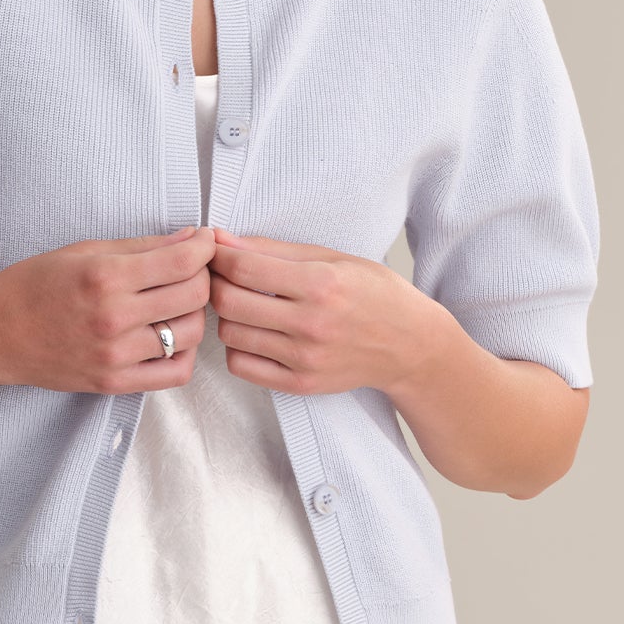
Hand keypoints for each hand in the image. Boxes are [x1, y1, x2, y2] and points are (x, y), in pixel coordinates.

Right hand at [0, 225, 215, 394]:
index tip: (205, 240)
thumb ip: (142, 246)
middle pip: (194, 295)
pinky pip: (175, 372)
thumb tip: (190, 238)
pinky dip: (185, 352)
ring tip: (178, 300)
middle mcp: (114, 318)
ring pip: (190, 333)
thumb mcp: (84, 251)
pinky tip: (171, 334)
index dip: (204, 246)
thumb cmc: (34, 284)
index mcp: (105, 277)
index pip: (182, 260)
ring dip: (195, 312)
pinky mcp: (114, 383)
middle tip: (193, 267)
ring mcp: (115, 355)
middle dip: (203, 275)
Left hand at [208, 228, 443, 395]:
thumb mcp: (331, 257)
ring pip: (230, 334)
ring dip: (226, 315)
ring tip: (241, 303)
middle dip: (215, 283)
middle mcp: (311, 323)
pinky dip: (237, 347)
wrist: (410, 345)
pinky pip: (242, 366)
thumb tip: (223, 240)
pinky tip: (254, 332)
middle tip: (220, 274)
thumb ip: (273, 250)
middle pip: (229, 301)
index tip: (213, 250)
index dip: (217, 255)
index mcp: (320, 283)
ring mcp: (305, 358)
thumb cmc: (373, 293)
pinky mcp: (301, 384)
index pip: (243, 268)